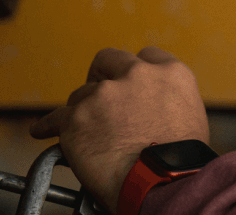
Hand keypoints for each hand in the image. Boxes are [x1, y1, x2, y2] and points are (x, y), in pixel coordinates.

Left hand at [30, 47, 209, 212]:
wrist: (163, 181)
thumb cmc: (181, 158)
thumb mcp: (190, 113)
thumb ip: (169, 97)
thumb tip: (154, 105)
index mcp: (170, 73)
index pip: (147, 55)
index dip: (135, 70)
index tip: (129, 82)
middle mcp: (137, 75)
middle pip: (108, 59)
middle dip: (102, 75)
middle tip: (102, 97)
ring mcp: (104, 94)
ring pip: (82, 93)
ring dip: (83, 109)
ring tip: (86, 131)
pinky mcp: (75, 118)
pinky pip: (53, 119)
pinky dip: (49, 126)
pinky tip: (45, 131)